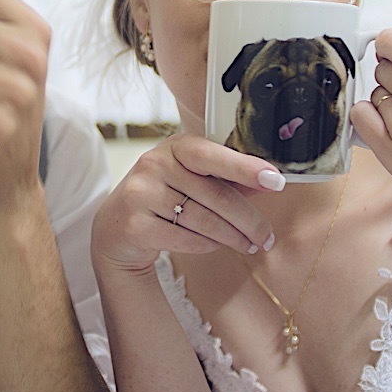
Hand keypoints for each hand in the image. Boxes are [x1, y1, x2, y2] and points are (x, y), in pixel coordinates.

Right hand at [91, 134, 280, 274]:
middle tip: (268, 237)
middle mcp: (153, 164)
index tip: (276, 180)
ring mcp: (140, 194)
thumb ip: (228, 179)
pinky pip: (186, 239)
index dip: (245, 167)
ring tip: (250, 245)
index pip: (212, 154)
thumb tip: (269, 181)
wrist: (115, 227)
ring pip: (203, 220)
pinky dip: (207, 245)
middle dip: (249, 220)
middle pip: (215, 195)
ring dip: (233, 237)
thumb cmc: (164, 197)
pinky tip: (216, 245)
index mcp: (174, 146)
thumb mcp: (192, 179)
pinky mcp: (135, 225)